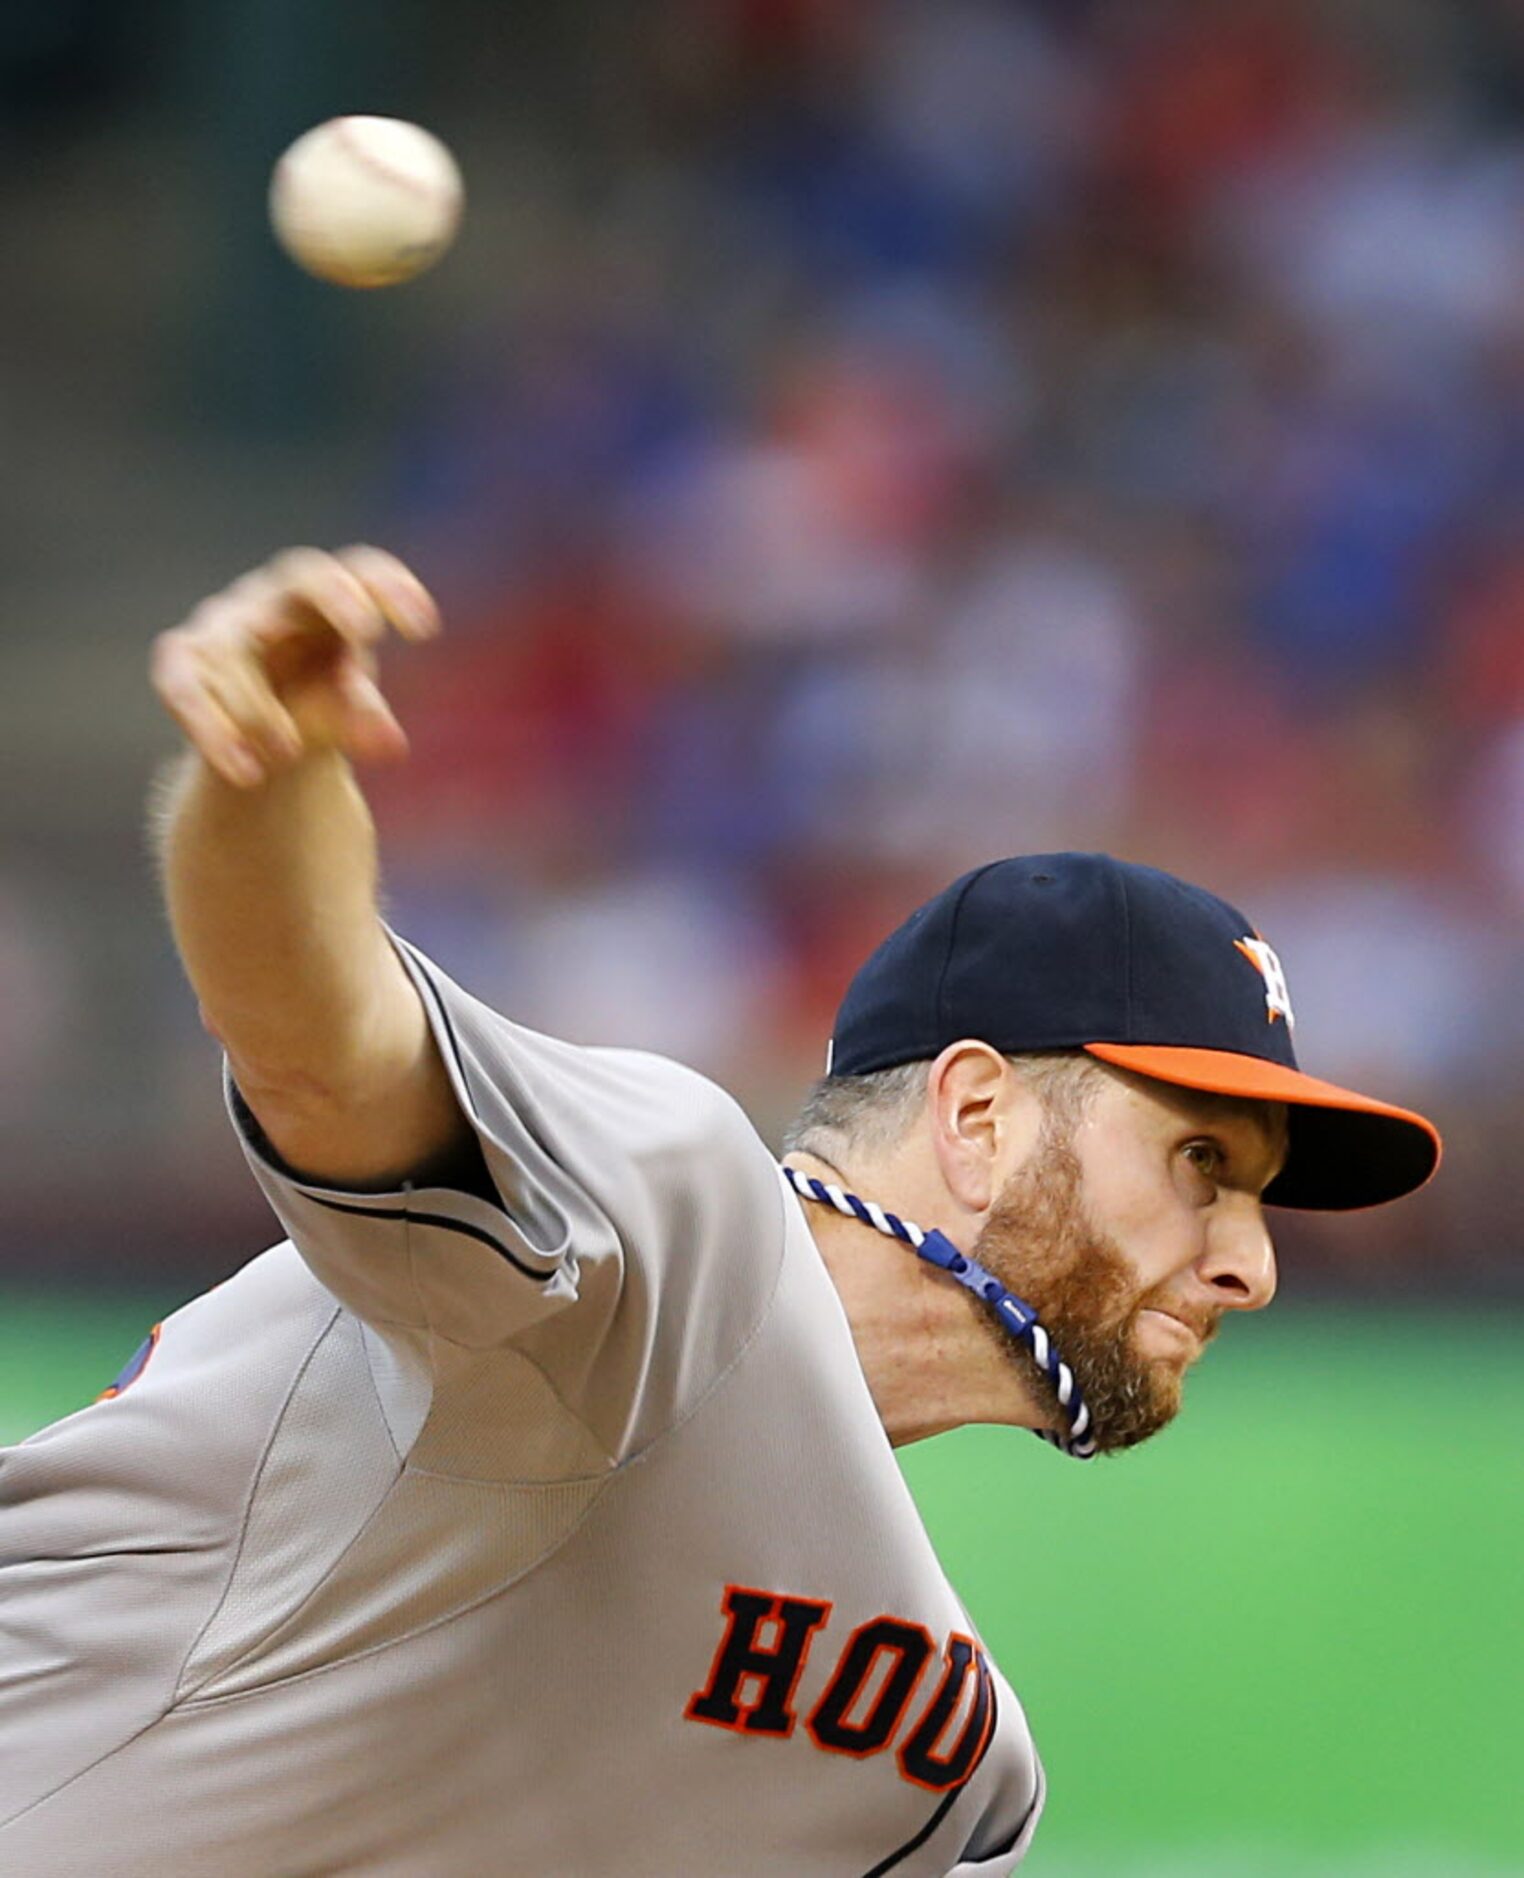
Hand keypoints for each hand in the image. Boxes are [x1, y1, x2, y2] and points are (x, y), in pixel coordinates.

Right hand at [150, 545, 440, 786]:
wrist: (262, 729)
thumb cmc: (318, 697)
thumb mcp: (347, 707)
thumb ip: (364, 718)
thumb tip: (390, 746)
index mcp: (327, 600)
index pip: (362, 570)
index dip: (392, 587)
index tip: (426, 628)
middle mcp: (275, 598)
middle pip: (305, 575)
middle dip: (338, 598)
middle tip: (369, 632)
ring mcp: (224, 624)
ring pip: (240, 649)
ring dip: (262, 705)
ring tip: (287, 755)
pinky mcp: (181, 662)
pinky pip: (185, 688)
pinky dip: (213, 730)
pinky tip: (245, 772)